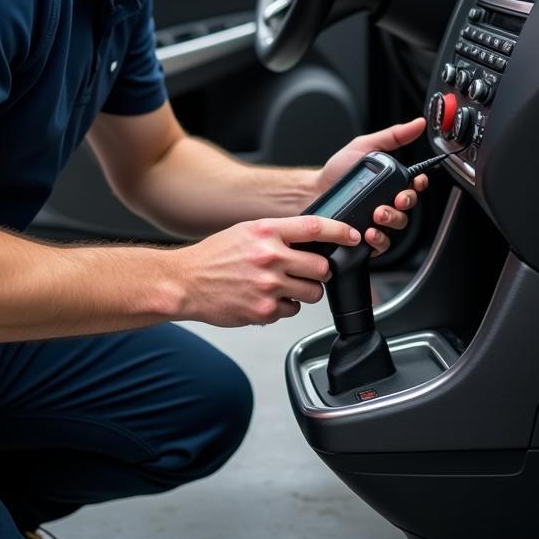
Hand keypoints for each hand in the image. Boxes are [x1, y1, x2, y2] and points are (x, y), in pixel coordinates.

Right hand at [172, 216, 360, 326]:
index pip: (315, 227)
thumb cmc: (214, 256)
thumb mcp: (247, 231)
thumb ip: (277, 234)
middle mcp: (270, 256)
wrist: (185, 282)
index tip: (354, 236)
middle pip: (321, 266)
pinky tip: (266, 299)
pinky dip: (284, 308)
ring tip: (284, 286)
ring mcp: (268, 285)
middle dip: (320, 271)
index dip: (341, 231)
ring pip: (312, 293)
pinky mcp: (264, 310)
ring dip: (305, 291)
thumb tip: (310, 239)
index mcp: (267, 231)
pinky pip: (291, 311)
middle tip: (308, 271)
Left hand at [315, 117, 428, 256]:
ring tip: (377, 214)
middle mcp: (388, 203)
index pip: (415, 185)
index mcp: (391, 182)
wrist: (313, 192)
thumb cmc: (337, 171)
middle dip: (405, 203)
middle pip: (409, 207)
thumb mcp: (364, 147)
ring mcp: (379, 222)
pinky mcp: (368, 239)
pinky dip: (380, 240)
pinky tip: (370, 232)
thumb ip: (393, 136)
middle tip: (394, 200)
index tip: (414, 183)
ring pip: (398, 226)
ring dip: (392, 220)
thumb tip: (418, 124)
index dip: (419, 185)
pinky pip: (382, 244)